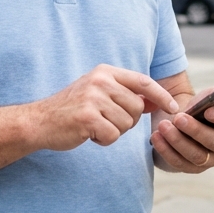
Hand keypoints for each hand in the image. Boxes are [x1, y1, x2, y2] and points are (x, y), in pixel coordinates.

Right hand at [31, 65, 177, 152]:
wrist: (40, 121)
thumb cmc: (72, 109)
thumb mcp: (99, 93)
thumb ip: (125, 94)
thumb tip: (157, 101)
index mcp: (105, 71)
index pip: (143, 81)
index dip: (161, 95)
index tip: (174, 107)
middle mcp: (100, 81)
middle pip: (137, 108)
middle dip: (127, 121)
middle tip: (105, 121)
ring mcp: (93, 98)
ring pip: (126, 124)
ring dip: (113, 131)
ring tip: (94, 126)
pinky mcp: (88, 117)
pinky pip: (113, 136)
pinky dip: (104, 140)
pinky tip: (88, 134)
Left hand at [151, 87, 213, 173]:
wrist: (178, 121)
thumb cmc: (196, 108)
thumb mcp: (208, 96)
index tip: (207, 110)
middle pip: (213, 142)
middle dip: (195, 130)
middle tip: (178, 118)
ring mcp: (210, 160)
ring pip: (196, 155)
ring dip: (177, 141)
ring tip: (162, 126)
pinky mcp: (191, 168)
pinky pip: (179, 162)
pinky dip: (165, 150)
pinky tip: (155, 137)